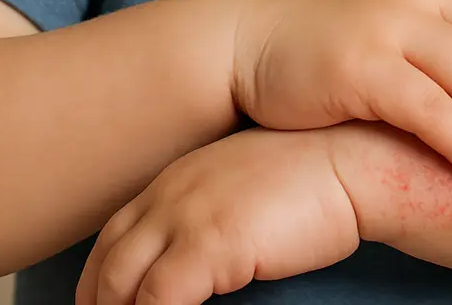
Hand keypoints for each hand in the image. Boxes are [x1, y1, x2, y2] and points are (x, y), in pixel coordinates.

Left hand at [75, 128, 357, 304]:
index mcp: (177, 177)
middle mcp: (171, 192)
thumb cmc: (313, 177)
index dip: (101, 281)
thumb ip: (210, 215)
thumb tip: (198, 262)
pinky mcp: (207, 243)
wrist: (351, 160)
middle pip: (107, 264)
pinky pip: (157, 301)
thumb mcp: (244, 187)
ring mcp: (185, 215)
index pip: (114, 236)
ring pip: (120, 286)